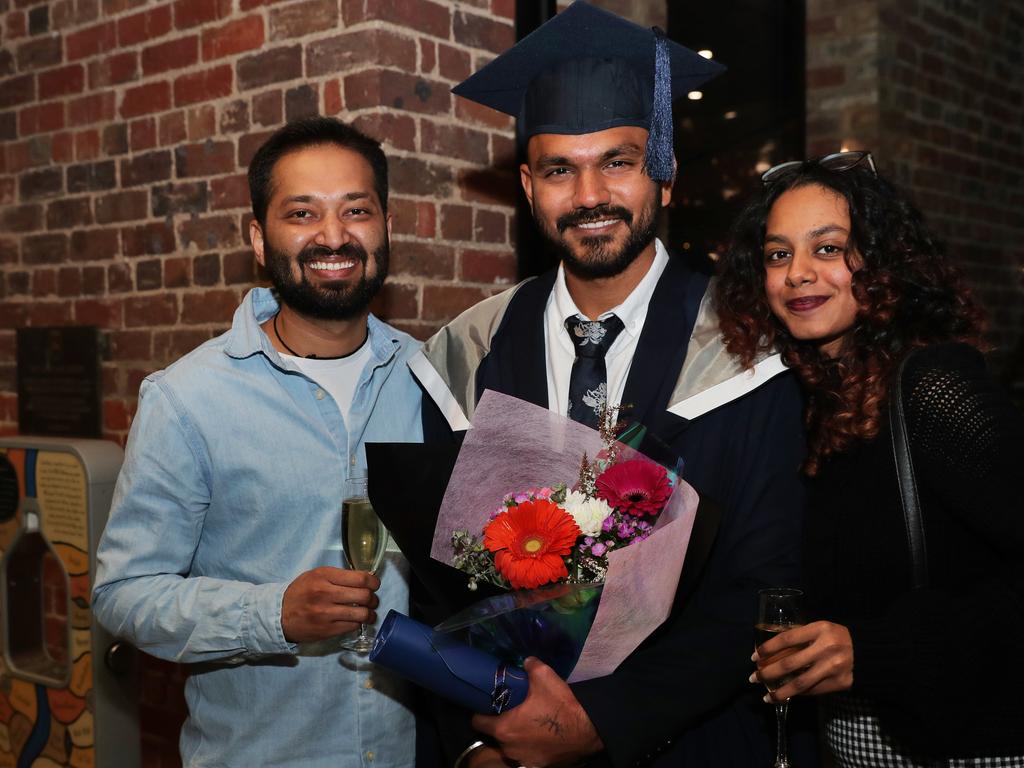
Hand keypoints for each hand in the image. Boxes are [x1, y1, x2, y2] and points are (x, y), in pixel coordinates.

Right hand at [281, 566, 379, 642]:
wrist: (279, 615)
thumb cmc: (300, 593)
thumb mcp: (316, 575)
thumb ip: (338, 576)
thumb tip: (365, 579)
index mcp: (324, 576)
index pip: (360, 578)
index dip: (373, 582)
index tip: (375, 584)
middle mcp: (326, 594)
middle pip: (364, 596)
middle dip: (373, 598)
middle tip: (372, 600)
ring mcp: (326, 614)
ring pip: (361, 614)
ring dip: (370, 613)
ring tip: (368, 612)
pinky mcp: (326, 630)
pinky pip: (352, 626)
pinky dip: (358, 623)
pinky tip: (355, 620)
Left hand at [472, 657, 603, 767]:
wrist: (588, 732)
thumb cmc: (561, 706)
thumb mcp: (545, 677)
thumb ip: (530, 666)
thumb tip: (526, 661)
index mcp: (504, 728)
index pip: (477, 722)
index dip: (481, 711)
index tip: (488, 703)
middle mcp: (509, 748)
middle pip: (495, 734)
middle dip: (501, 722)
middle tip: (512, 708)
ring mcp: (523, 759)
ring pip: (510, 745)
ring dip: (515, 735)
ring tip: (527, 722)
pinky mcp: (537, 765)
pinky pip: (526, 754)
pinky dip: (529, 745)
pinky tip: (540, 735)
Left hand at [751, 620, 853, 700]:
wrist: (867, 651)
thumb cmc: (836, 637)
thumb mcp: (820, 628)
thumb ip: (800, 636)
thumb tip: (769, 649)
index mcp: (820, 629)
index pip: (787, 639)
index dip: (768, 648)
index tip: (754, 656)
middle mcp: (827, 648)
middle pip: (789, 664)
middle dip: (767, 673)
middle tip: (753, 678)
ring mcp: (834, 667)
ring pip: (800, 684)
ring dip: (780, 692)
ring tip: (766, 697)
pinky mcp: (840, 682)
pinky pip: (813, 691)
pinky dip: (797, 694)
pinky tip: (786, 695)